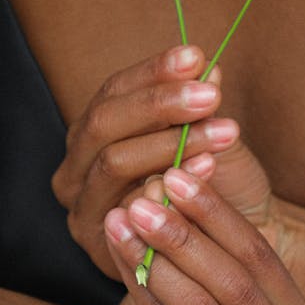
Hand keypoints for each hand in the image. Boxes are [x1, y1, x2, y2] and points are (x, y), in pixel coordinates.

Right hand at [52, 45, 273, 278]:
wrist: (227, 248)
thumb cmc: (213, 184)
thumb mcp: (207, 135)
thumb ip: (201, 105)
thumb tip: (206, 67)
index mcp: (94, 130)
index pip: (114, 89)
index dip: (152, 71)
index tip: (194, 56)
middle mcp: (77, 165)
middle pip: (104, 122)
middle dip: (159, 103)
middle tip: (210, 95)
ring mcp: (83, 206)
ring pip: (114, 162)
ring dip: (172, 142)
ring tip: (222, 131)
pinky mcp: (99, 244)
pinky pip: (129, 206)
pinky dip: (171, 183)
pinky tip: (207, 167)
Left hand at [79, 166, 304, 304]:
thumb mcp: (207, 269)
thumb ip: (208, 229)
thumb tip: (186, 166)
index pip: (261, 257)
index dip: (217, 212)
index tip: (179, 171)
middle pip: (235, 284)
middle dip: (188, 234)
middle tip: (149, 195)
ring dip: (160, 255)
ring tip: (129, 216)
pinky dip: (139, 282)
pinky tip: (117, 248)